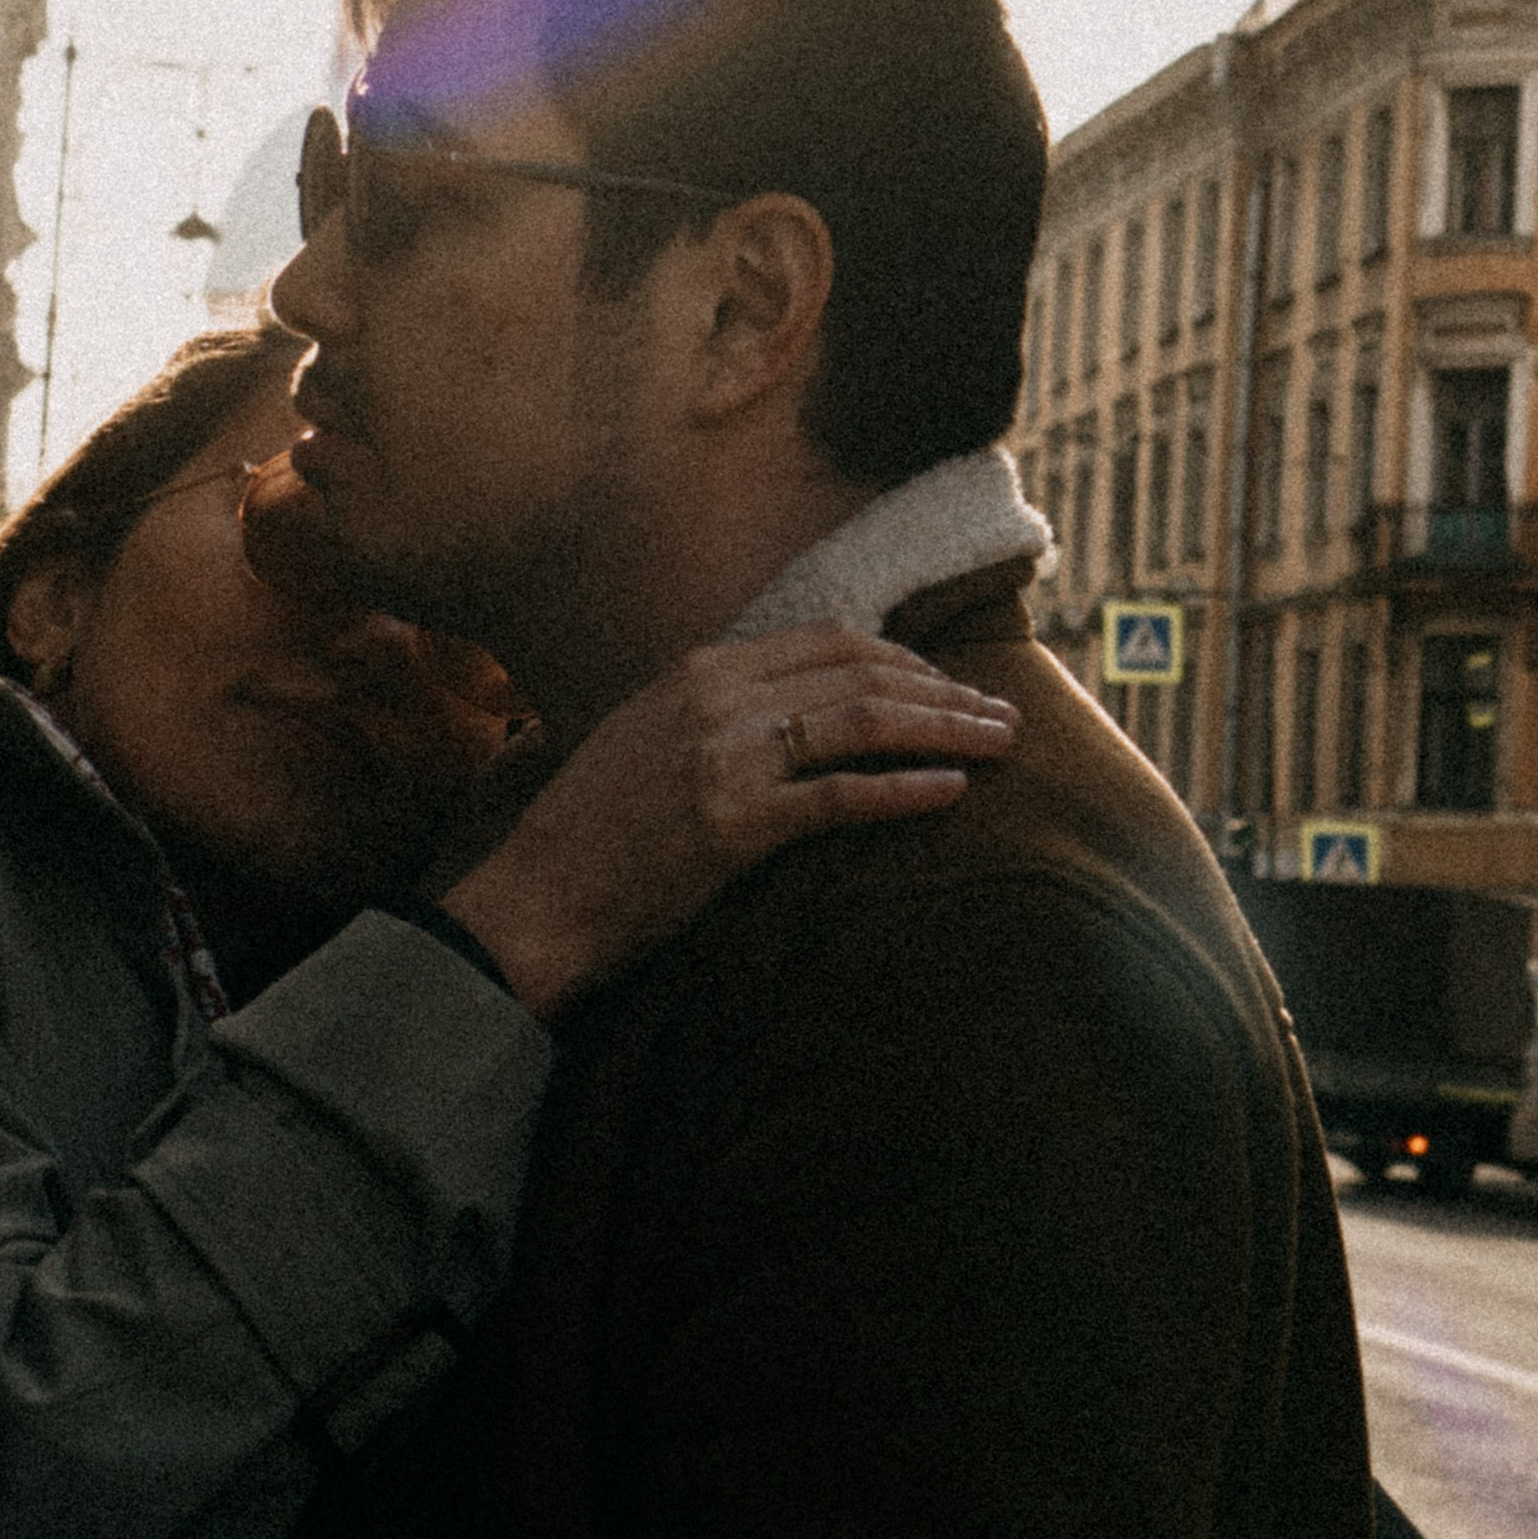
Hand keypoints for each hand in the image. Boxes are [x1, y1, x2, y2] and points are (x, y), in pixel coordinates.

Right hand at [441, 624, 1014, 1015]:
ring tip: (1000, 744)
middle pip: (862, 674)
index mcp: (699, 668)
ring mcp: (726, 758)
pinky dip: (905, 791)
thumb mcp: (646, 734)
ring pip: (866, 723)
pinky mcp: (735, 824)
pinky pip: (842, 798)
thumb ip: (714, 709)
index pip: (828, 641)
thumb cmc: (588, 828)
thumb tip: (790, 707)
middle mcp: (718, 698)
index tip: (946, 682)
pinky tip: (952, 793)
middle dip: (945, 691)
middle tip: (1001, 712)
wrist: (535, 897)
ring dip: (946, 730)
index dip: (902, 658)